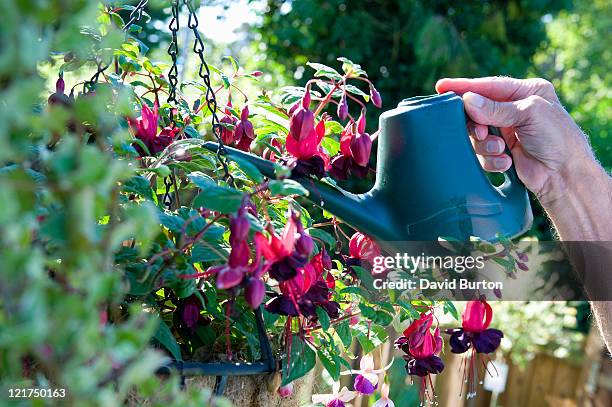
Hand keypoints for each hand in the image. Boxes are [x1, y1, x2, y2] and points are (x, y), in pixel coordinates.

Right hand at [435, 76, 594, 203]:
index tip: (442, 87)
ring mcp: (507, 131)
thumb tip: (467, 101)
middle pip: (477, 111)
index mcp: (525, 92)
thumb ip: (495, 108)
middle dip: (476, 124)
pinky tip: (506, 162)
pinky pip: (482, 153)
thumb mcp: (529, 114)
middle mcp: (514, 110)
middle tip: (480, 132)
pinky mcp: (502, 151)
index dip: (464, 87)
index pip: (488, 86)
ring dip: (485, 144)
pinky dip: (491, 159)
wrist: (565, 175)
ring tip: (501, 150)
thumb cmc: (557, 138)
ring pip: (476, 134)